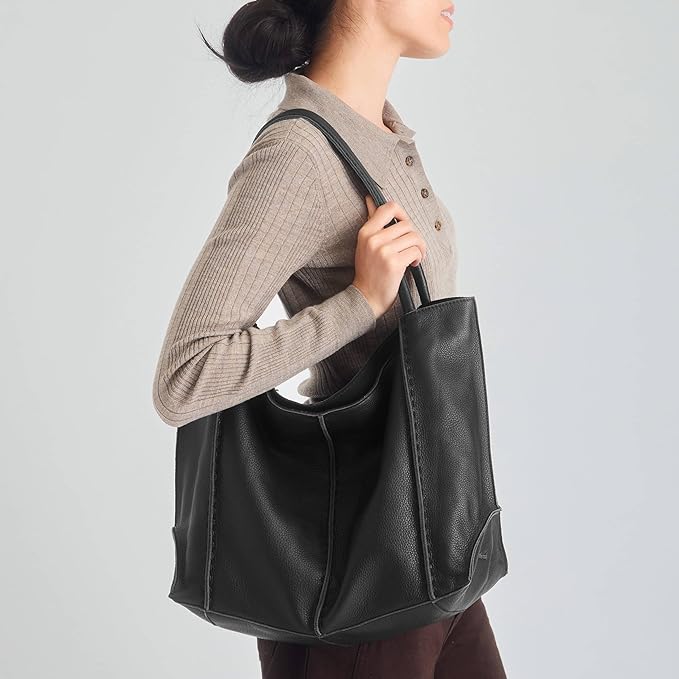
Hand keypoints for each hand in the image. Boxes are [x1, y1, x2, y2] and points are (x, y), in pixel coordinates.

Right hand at [352, 195, 426, 317]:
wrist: (366, 297)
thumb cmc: (368, 271)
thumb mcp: (365, 244)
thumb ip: (371, 221)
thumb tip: (371, 199)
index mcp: (366, 232)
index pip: (389, 207)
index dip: (403, 213)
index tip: (405, 226)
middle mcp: (373, 239)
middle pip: (407, 224)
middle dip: (414, 236)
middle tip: (413, 248)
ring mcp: (383, 251)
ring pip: (414, 237)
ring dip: (419, 248)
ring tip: (414, 257)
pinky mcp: (394, 263)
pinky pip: (416, 251)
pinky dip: (418, 258)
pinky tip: (412, 265)